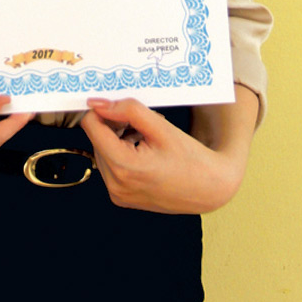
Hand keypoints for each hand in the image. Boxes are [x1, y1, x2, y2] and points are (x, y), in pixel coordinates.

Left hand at [79, 98, 246, 213]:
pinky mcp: (122, 198)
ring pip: (103, 154)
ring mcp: (118, 194)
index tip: (117, 102)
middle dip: (114, 126)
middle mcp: (115, 185)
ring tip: (146, 137)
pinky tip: (144, 152)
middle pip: (97, 141)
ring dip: (118, 140)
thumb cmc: (191, 159)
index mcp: (124, 166)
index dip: (101, 110)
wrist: (209, 189)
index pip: (91, 127)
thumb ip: (129, 111)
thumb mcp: (162, 128)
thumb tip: (99, 103)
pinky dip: (122, 155)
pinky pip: (111, 169)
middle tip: (142, 121)